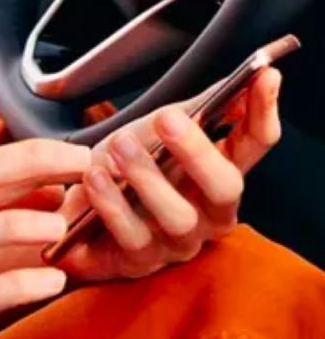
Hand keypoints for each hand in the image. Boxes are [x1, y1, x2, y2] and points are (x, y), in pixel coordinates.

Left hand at [58, 67, 282, 281]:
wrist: (73, 206)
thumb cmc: (124, 167)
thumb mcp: (158, 130)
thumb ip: (202, 108)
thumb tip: (246, 78)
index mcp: (220, 174)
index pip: (255, 144)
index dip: (262, 111)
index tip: (265, 76)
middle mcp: (208, 213)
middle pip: (224, 187)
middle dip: (197, 151)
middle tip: (165, 118)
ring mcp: (176, 242)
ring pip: (177, 215)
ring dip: (146, 176)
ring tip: (119, 145)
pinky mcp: (139, 262)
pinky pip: (132, 237)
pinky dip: (112, 204)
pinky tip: (96, 177)